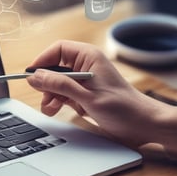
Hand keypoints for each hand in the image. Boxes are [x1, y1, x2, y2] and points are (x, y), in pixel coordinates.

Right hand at [25, 40, 161, 146]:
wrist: (144, 125)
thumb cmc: (124, 108)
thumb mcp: (87, 97)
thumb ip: (59, 85)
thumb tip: (35, 77)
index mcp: (89, 57)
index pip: (57, 49)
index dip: (42, 61)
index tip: (31, 76)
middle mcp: (86, 66)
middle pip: (54, 67)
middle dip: (46, 83)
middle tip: (44, 97)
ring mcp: (85, 80)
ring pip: (57, 82)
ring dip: (50, 95)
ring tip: (50, 108)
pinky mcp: (85, 94)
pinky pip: (64, 93)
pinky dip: (57, 101)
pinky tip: (57, 110)